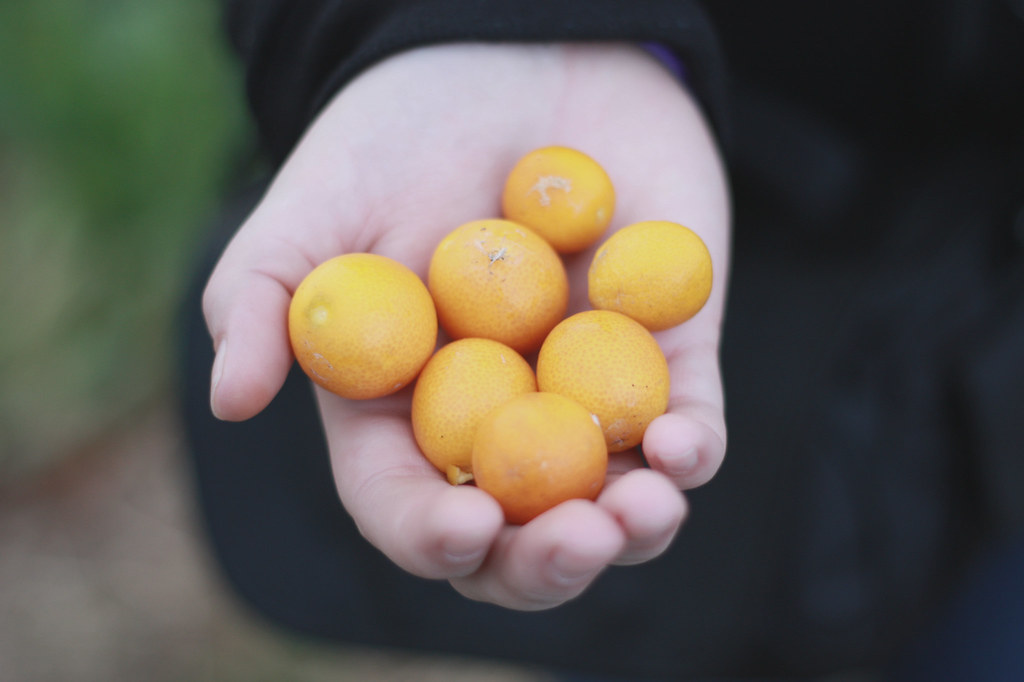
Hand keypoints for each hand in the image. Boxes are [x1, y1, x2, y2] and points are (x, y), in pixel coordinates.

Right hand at [202, 42, 729, 609]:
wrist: (519, 55)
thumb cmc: (402, 131)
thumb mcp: (313, 207)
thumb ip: (260, 300)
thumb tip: (231, 403)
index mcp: (402, 410)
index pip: (408, 503)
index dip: (430, 534)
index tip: (465, 528)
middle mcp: (496, 421)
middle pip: (519, 535)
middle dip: (546, 562)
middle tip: (576, 542)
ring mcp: (583, 394)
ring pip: (614, 502)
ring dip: (636, 530)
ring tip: (643, 512)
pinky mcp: (668, 354)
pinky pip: (688, 425)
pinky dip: (692, 450)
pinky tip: (681, 446)